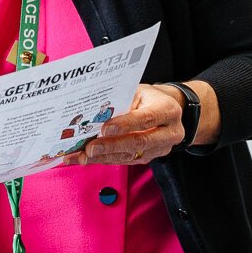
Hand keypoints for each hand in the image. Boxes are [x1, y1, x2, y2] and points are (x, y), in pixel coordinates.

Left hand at [66, 83, 186, 165]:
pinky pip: (126, 160)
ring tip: (81, 156)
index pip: (146, 118)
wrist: (165, 109)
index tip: (105, 129)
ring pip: (131, 155)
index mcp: (168, 110)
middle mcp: (169, 132)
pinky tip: (87, 159)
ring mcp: (160, 148)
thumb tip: (94, 113)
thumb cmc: (148, 97)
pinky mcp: (149, 157)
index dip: (125, 125)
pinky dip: (105, 159)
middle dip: (112, 146)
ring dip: (104, 157)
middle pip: (139, 142)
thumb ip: (121, 101)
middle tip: (90, 148)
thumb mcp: (138, 91)